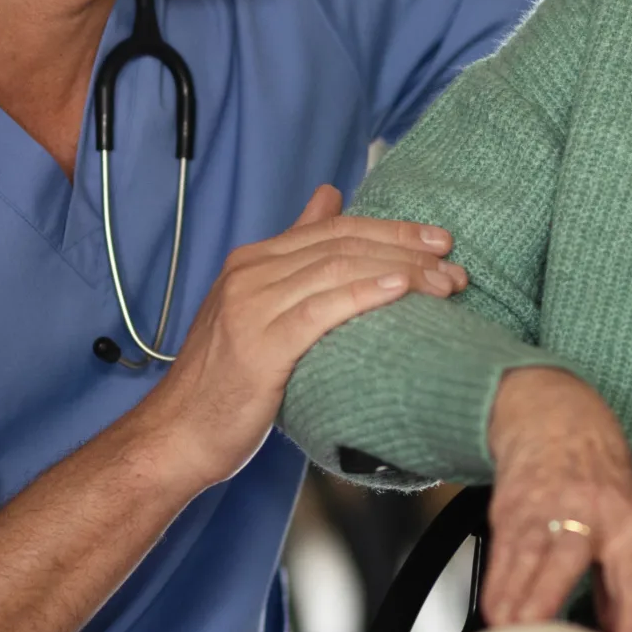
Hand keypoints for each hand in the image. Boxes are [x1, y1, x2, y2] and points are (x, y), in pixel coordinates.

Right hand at [145, 186, 465, 490]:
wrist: (178, 435)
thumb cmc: (225, 380)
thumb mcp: (259, 305)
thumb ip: (295, 251)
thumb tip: (329, 195)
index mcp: (251, 261)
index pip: (333, 228)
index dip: (391, 229)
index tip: (438, 242)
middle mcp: (249, 274)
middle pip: (341, 244)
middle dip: (405, 248)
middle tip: (454, 262)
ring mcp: (250, 307)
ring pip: (337, 270)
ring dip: (400, 272)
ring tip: (444, 284)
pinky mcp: (259, 346)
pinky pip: (320, 310)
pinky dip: (363, 294)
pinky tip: (398, 290)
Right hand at [481, 367, 631, 631]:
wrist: (556, 416)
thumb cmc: (600, 475)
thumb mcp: (628, 517)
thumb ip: (619, 580)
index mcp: (628, 520)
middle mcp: (588, 512)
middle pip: (566, 560)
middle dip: (547, 598)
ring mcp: (545, 507)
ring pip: (524, 560)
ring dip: (513, 600)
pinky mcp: (512, 507)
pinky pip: (502, 554)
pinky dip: (497, 585)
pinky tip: (495, 609)